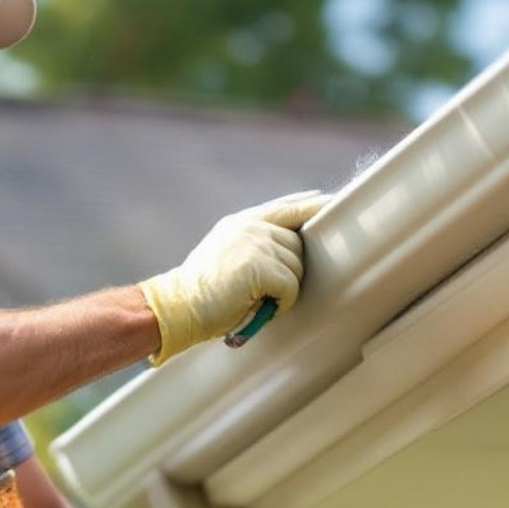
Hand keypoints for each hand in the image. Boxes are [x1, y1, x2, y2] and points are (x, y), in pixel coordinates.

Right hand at [139, 189, 329, 364]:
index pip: (288, 206)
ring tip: (259, 299)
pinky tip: (263, 306)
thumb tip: (290, 249)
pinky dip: (282, 302)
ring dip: (285, 289)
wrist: (179, 305)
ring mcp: (255, 242)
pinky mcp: (259, 265)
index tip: (329, 201)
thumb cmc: (204, 291)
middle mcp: (251, 226)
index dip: (311, 205)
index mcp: (243, 221)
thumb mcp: (227, 252)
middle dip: (291, 270)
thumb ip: (255, 242)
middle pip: (298, 244)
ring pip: (296, 266)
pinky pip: (291, 285)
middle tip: (269, 291)